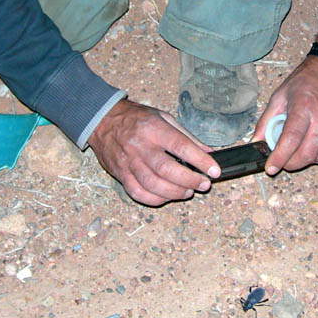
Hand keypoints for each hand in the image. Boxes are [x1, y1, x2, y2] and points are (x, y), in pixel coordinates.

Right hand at [87, 99, 220, 206]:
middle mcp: (140, 146)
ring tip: (188, 191)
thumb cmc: (136, 118)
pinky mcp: (120, 174)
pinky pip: (138, 192)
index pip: (181, 146)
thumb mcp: (163, 117)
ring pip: (152, 184)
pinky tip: (167, 197)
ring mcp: (128, 162)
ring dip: (174, 192)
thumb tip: (208, 152)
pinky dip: (155, 199)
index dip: (200, 160)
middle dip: (190, 180)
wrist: (103, 121)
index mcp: (154, 128)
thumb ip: (186, 136)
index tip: (214, 170)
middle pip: (167, 169)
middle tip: (204, 184)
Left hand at [252, 56, 317, 173]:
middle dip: (292, 164)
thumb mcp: (279, 96)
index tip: (271, 168)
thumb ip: (266, 120)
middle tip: (283, 162)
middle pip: (307, 153)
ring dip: (305, 159)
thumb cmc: (305, 80)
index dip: (280, 157)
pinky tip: (312, 145)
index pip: (291, 139)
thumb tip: (257, 141)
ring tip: (297, 150)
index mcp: (303, 107)